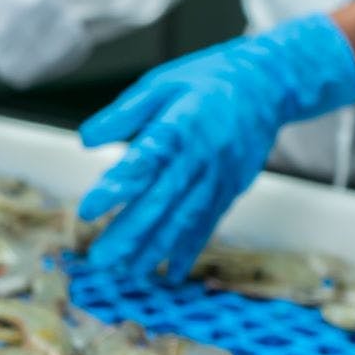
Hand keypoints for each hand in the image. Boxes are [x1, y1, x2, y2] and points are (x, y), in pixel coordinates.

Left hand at [77, 14, 354, 282]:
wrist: (269, 82)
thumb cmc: (206, 81)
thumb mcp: (161, 84)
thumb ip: (123, 114)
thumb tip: (85, 141)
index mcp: (180, 125)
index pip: (143, 162)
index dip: (116, 188)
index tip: (87, 211)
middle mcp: (201, 155)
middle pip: (162, 200)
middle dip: (130, 233)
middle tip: (99, 260)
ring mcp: (219, 175)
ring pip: (185, 218)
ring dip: (156, 249)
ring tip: (127, 273)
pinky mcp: (232, 188)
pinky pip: (209, 222)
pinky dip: (190, 248)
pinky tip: (172, 271)